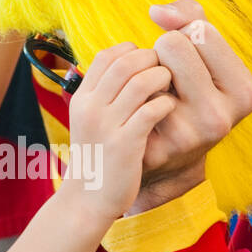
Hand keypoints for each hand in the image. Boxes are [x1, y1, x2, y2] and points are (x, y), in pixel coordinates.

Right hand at [62, 42, 176, 224]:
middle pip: (125, 63)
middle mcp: (91, 108)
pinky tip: (169, 110)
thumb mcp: (90, 121)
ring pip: (140, 82)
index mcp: (82, 98)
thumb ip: (104, 94)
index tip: (148, 62)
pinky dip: (165, 104)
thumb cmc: (97, 157)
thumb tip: (131, 66)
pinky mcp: (125, 145)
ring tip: (169, 87)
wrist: (87, 199)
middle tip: (165, 71)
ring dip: (161, 78)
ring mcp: (107, 126)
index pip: (107, 56)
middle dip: (152, 60)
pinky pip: (151, 111)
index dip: (132, 52)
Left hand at [126, 0, 251, 214]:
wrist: (176, 156)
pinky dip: (132, 96)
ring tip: (159, 92)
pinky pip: (130, 95)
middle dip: (165, 51)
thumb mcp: (208, 52)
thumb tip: (156, 12)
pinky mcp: (153, 148)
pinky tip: (143, 112)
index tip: (193, 57)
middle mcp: (218, 118)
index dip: (188, 36)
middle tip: (173, 76)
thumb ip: (190, 15)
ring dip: (147, 72)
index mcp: (244, 92)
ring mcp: (185, 136)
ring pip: (147, 68)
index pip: (200, 30)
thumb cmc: (193, 88)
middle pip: (172, 44)